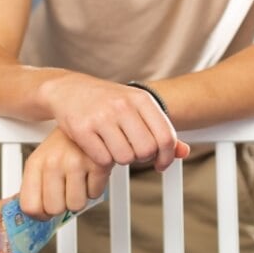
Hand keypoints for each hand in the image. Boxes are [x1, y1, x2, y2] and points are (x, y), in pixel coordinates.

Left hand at [19, 127, 112, 219]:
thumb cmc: (64, 146)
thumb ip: (35, 187)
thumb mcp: (43, 161)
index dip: (40, 214)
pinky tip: (91, 172)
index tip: (46, 211)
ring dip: (80, 196)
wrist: (87, 118)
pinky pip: (95, 194)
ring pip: (76, 205)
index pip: (29, 206)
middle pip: (53, 209)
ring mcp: (75, 163)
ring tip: (79, 179)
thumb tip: (35, 217)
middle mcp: (53, 163)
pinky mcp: (97, 165)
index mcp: (35, 163)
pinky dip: (95, 187)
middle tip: (65, 190)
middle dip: (62, 205)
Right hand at [42, 72, 189, 169]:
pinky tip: (99, 149)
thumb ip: (160, 129)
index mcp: (141, 98)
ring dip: (121, 160)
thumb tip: (185, 152)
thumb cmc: (107, 101)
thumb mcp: (137, 107)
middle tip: (132, 153)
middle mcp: (122, 105)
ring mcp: (101, 116)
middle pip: (146, 150)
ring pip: (124, 157)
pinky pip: (102, 159)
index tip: (160, 164)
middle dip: (141, 158)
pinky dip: (103, 161)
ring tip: (114, 148)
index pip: (166, 137)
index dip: (166, 156)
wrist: (69, 89)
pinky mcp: (82, 129)